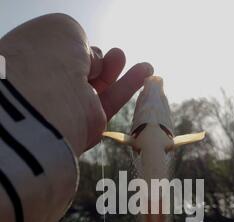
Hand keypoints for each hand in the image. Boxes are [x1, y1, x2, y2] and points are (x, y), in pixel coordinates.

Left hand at [0, 13, 153, 155]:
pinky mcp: (90, 125)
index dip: (74, 48)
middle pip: (79, 73)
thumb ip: (82, 43)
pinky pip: (111, 102)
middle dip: (96, 62)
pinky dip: (129, 86)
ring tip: (130, 60)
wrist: (50, 98)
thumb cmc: (50, 57)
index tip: (87, 46)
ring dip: (115, 71)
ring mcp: (70, 109)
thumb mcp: (64, 31)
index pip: (58, 55)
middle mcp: (50, 89)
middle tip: (111, 55)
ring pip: (98, 88)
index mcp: (33, 66)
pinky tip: (146, 71)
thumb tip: (95, 63)